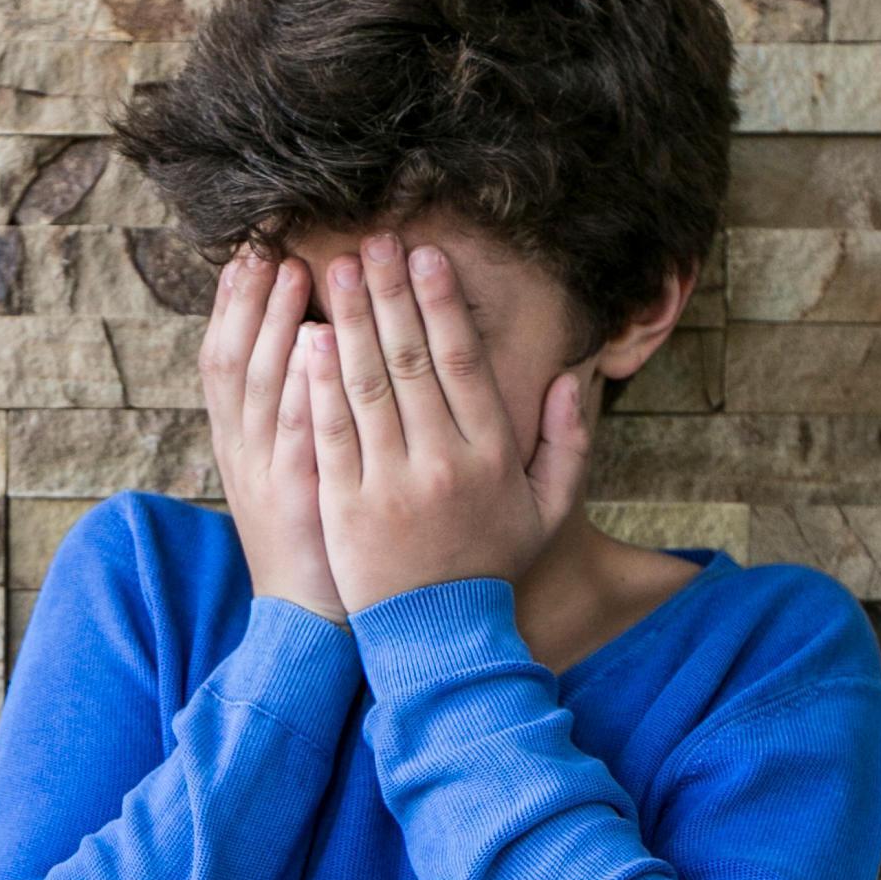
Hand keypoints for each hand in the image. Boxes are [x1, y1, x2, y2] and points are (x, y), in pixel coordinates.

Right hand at [199, 245, 343, 622]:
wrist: (308, 617)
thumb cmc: (312, 535)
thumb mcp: (283, 469)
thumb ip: (287, 411)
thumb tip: (303, 343)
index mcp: (236, 440)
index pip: (220, 358)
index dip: (230, 305)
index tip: (248, 255)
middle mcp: (241, 450)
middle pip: (231, 360)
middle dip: (248, 299)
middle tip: (268, 246)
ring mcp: (265, 473)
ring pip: (258, 386)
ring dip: (274, 324)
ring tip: (295, 273)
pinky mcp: (297, 497)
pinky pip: (294, 434)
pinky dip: (300, 388)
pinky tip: (315, 347)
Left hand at [304, 230, 588, 616]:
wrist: (439, 637)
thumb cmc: (492, 565)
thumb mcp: (550, 510)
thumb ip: (567, 443)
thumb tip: (573, 378)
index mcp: (491, 454)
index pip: (463, 362)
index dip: (442, 303)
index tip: (426, 256)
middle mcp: (441, 461)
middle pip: (412, 360)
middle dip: (390, 294)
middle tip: (373, 242)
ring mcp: (389, 482)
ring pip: (366, 385)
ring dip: (350, 321)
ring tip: (335, 270)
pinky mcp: (345, 504)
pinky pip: (331, 431)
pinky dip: (318, 381)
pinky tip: (308, 337)